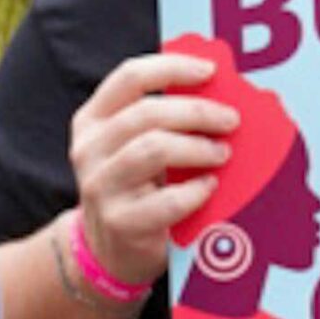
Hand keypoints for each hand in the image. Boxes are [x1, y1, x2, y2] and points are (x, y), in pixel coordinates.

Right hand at [68, 53, 238, 287]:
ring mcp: (100, 187)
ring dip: (197, 148)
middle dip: (196, 112)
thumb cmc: (135, 188)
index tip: (209, 71)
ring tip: (222, 153)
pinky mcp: (120, 222)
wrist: (110, 250)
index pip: (130, 78)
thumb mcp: (135, 147)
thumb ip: (163, 119)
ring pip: (152, 150)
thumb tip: (222, 93)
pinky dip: (195, 190)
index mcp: (93, 120)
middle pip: (146, 113)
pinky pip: (166, 200)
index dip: (172, 68)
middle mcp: (89, 149)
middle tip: (230, 120)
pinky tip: (209, 187)